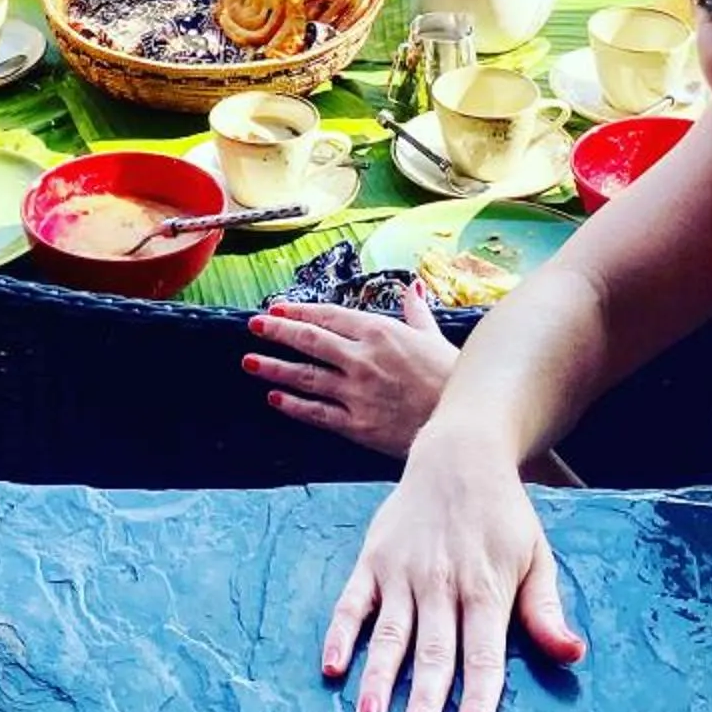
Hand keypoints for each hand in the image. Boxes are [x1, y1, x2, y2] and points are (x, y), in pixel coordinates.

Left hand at [246, 291, 456, 456]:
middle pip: (309, 341)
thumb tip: (413, 287)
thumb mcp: (433, 336)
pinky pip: (317, 412)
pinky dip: (293, 405)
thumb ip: (416, 312)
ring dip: (274, 368)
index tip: (277, 308)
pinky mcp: (356, 424)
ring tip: (250, 362)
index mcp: (379, 332)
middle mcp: (361, 358)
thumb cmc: (451, 377)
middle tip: (254, 326)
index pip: (329, 316)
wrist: (462, 422)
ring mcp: (355, 392)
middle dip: (278, 332)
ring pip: (305, 376)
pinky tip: (275, 398)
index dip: (300, 311)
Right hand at [324, 426, 584, 711]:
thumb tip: (572, 654)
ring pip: (389, 634)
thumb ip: (545, 611)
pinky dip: (340, 634)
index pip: (483, 655)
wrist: (460, 454)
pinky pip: (351, 602)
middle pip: (433, 652)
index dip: (476, 701)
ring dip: (378, 679)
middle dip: (424, 704)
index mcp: (486, 587)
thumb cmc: (504, 516)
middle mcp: (442, 582)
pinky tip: (331, 667)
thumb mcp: (536, 556)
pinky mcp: (373, 559)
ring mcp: (403, 571)